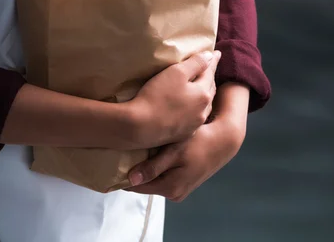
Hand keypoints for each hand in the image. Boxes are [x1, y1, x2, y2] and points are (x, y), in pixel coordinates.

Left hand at [126, 83, 248, 201]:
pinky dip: (155, 167)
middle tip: (118, 154)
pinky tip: (149, 154)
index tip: (110, 163)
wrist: (223, 140)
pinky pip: (163, 176)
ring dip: (144, 168)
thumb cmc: (199, 141)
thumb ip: (153, 166)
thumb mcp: (175, 151)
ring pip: (154, 179)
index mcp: (171, 187)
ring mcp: (180, 189)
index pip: (138, 186)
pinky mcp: (183, 182)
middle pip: (145, 183)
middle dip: (133, 171)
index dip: (123, 175)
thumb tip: (131, 180)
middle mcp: (174, 193)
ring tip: (131, 153)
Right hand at [127, 50, 220, 149]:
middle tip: (211, 68)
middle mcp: (203, 110)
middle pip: (210, 89)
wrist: (141, 127)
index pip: (210, 72)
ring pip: (205, 105)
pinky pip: (196, 117)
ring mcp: (194, 124)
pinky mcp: (184, 133)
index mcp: (203, 93)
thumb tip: (210, 56)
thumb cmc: (158, 96)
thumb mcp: (176, 73)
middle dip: (210, 77)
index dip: (213, 61)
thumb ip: (195, 63)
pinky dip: (196, 108)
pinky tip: (193, 107)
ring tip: (204, 86)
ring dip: (205, 93)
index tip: (218, 53)